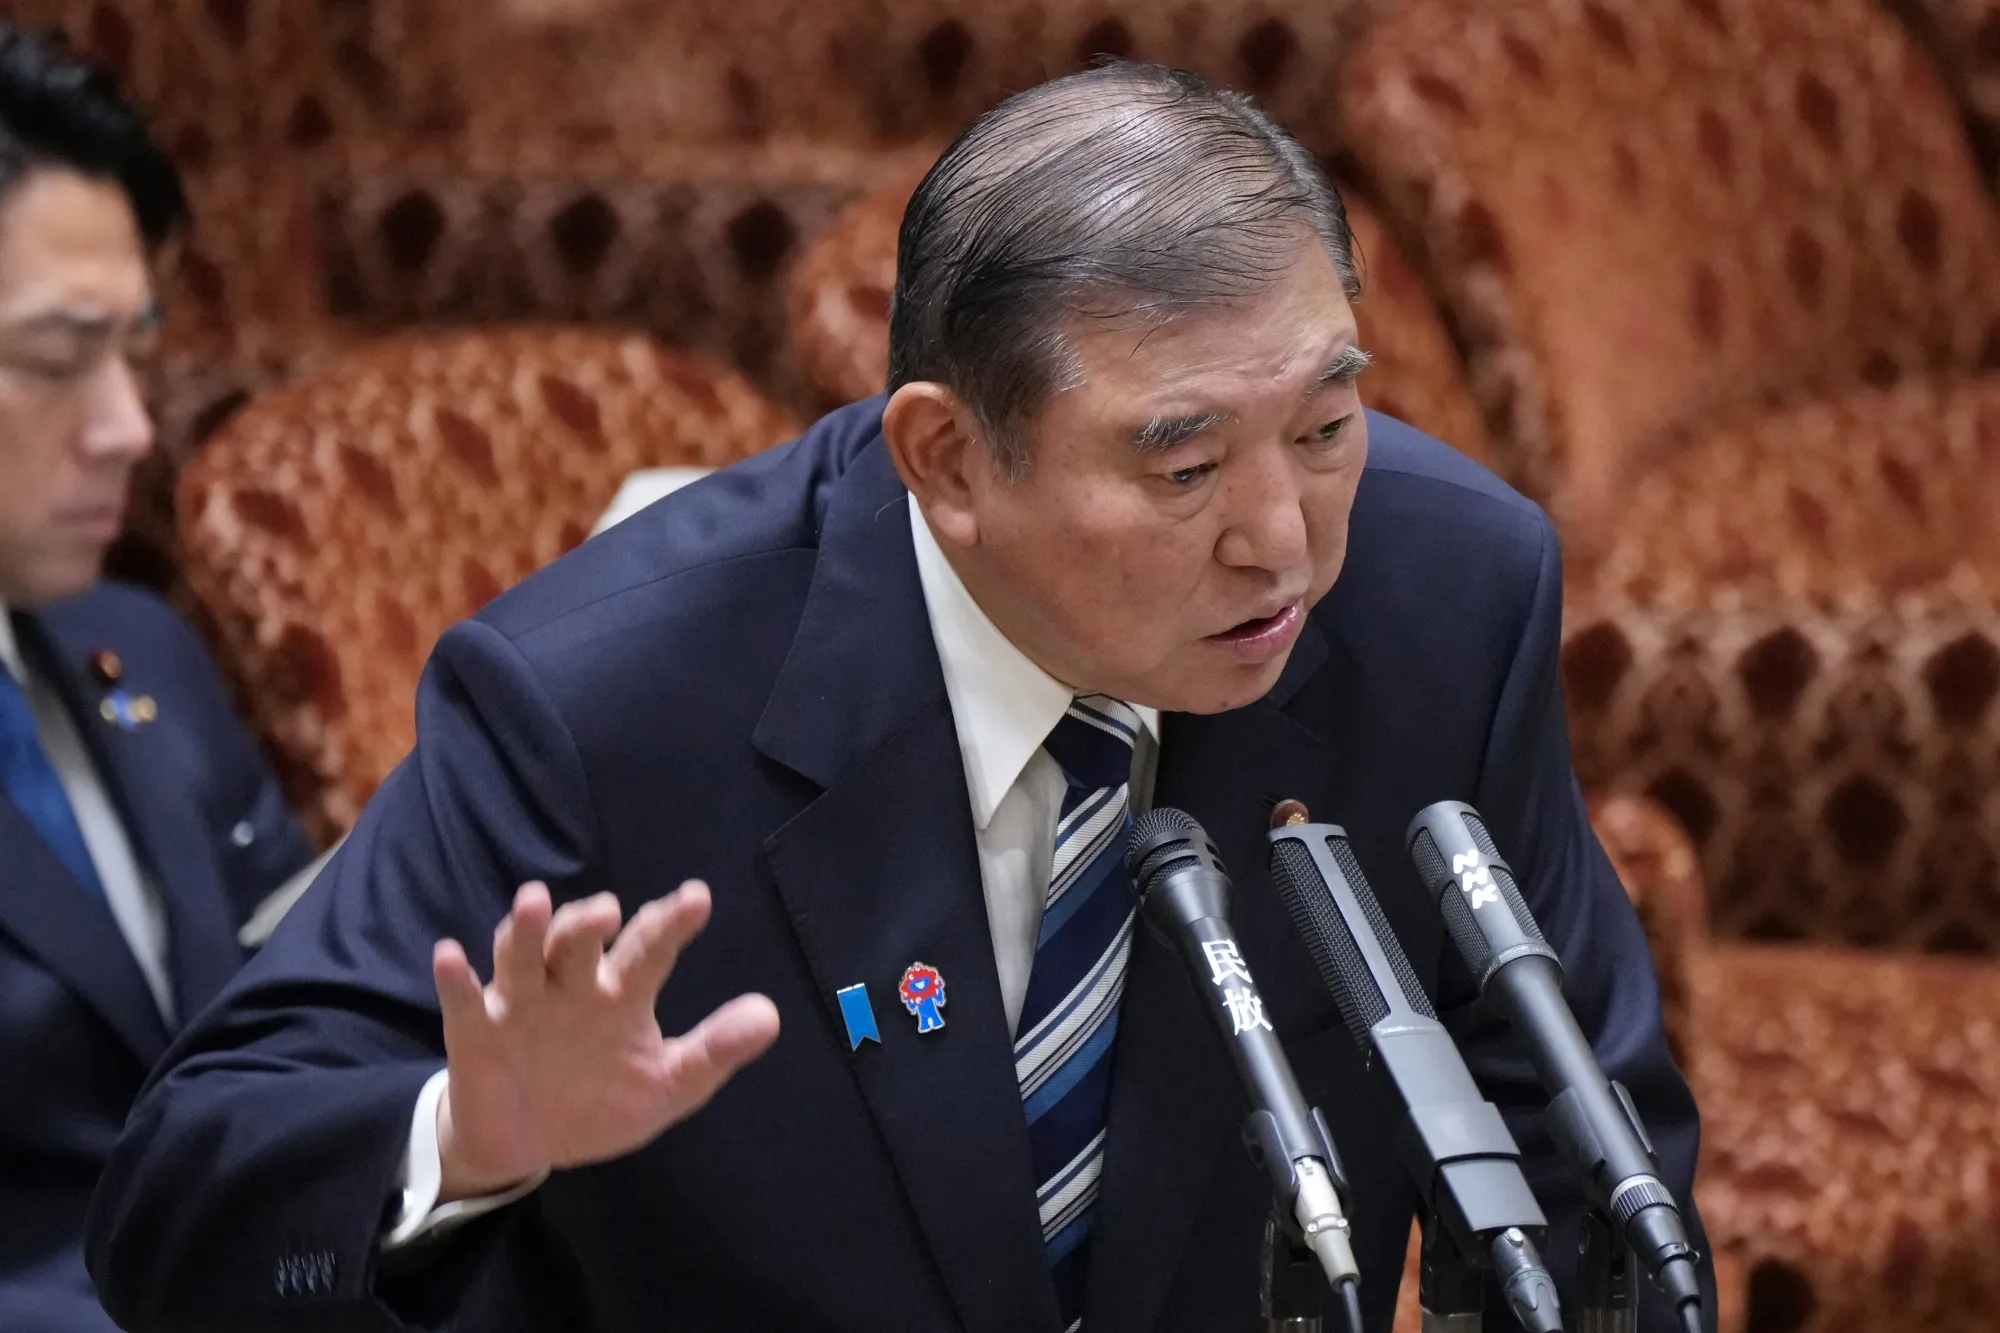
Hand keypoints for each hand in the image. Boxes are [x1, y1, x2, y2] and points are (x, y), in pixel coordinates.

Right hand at [431, 880, 779, 1201]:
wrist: (529, 1146)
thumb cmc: (601, 1100)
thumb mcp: (666, 1085)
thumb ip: (714, 1051)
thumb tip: (770, 1016)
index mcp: (620, 994)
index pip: (648, 949)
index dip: (670, 924)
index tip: (697, 898)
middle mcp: (570, 987)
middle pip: (578, 942)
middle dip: (588, 923)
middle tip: (607, 912)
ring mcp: (521, 1004)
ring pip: (522, 956)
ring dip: (527, 929)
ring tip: (534, 902)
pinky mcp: (476, 1033)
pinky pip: (464, 1000)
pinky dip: (456, 978)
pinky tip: (450, 956)